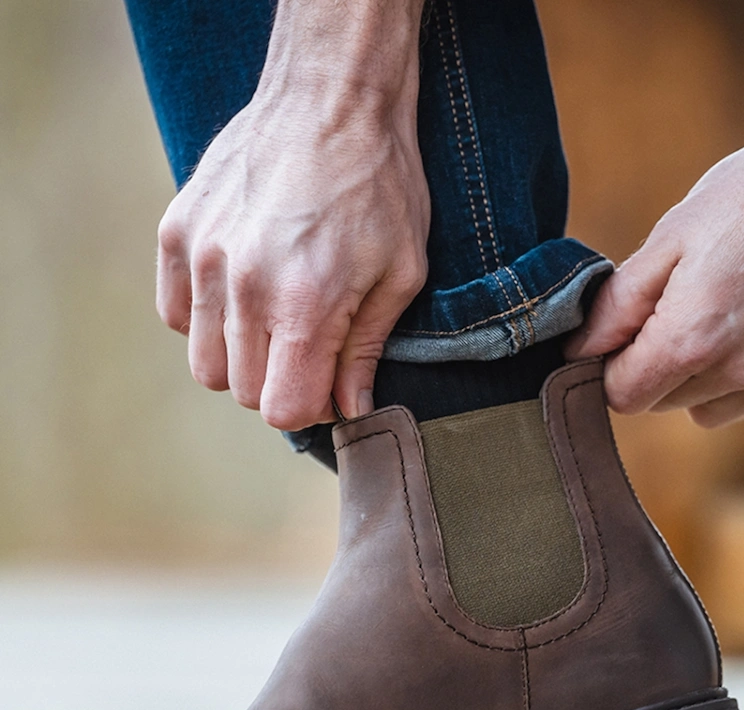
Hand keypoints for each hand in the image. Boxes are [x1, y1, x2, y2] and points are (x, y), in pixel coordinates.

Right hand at [156, 2, 428, 429]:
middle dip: (281, 385)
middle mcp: (244, 286)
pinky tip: (240, 295)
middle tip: (309, 350)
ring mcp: (203, 257)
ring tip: (274, 321)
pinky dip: (205, 321)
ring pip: (204, 363)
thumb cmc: (378, 185)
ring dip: (241, 359)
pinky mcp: (177, 232)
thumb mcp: (400, 273)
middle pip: (244, 392)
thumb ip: (366, 350)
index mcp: (306, 304)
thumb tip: (351, 409)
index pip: (283, 410)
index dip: (311, 409)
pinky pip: (176, 315)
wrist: (331, 97)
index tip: (328, 386)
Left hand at [566, 125, 743, 426]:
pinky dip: (723, 375)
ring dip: (685, 375)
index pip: (621, 396)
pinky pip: (737, 400)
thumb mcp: (670, 240)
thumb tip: (577, 351)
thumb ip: (617, 305)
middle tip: (664, 307)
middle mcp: (735, 370)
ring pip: (696, 407)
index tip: (618, 329)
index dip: (607, 366)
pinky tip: (734, 325)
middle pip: (657, 402)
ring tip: (704, 312)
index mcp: (692, 339)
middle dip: (646, 366)